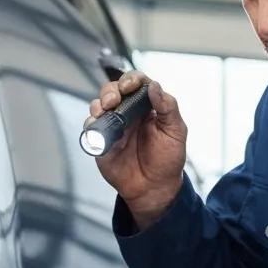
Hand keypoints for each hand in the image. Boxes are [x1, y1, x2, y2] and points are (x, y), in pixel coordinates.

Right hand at [87, 71, 186, 229]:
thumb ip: (168, 107)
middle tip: (114, 100)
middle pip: (113, 90)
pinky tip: (98, 127)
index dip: (131, 79)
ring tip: (105, 111)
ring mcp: (113, 126)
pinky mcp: (101, 141)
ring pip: (98, 105)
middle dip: (110, 90)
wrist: (155, 188)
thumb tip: (155, 86)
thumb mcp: (176, 131)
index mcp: (147, 106)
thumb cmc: (167, 159)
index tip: (131, 85)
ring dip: (98, 104)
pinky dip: (91, 125)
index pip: (137, 83)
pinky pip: (91, 128)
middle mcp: (128, 113)